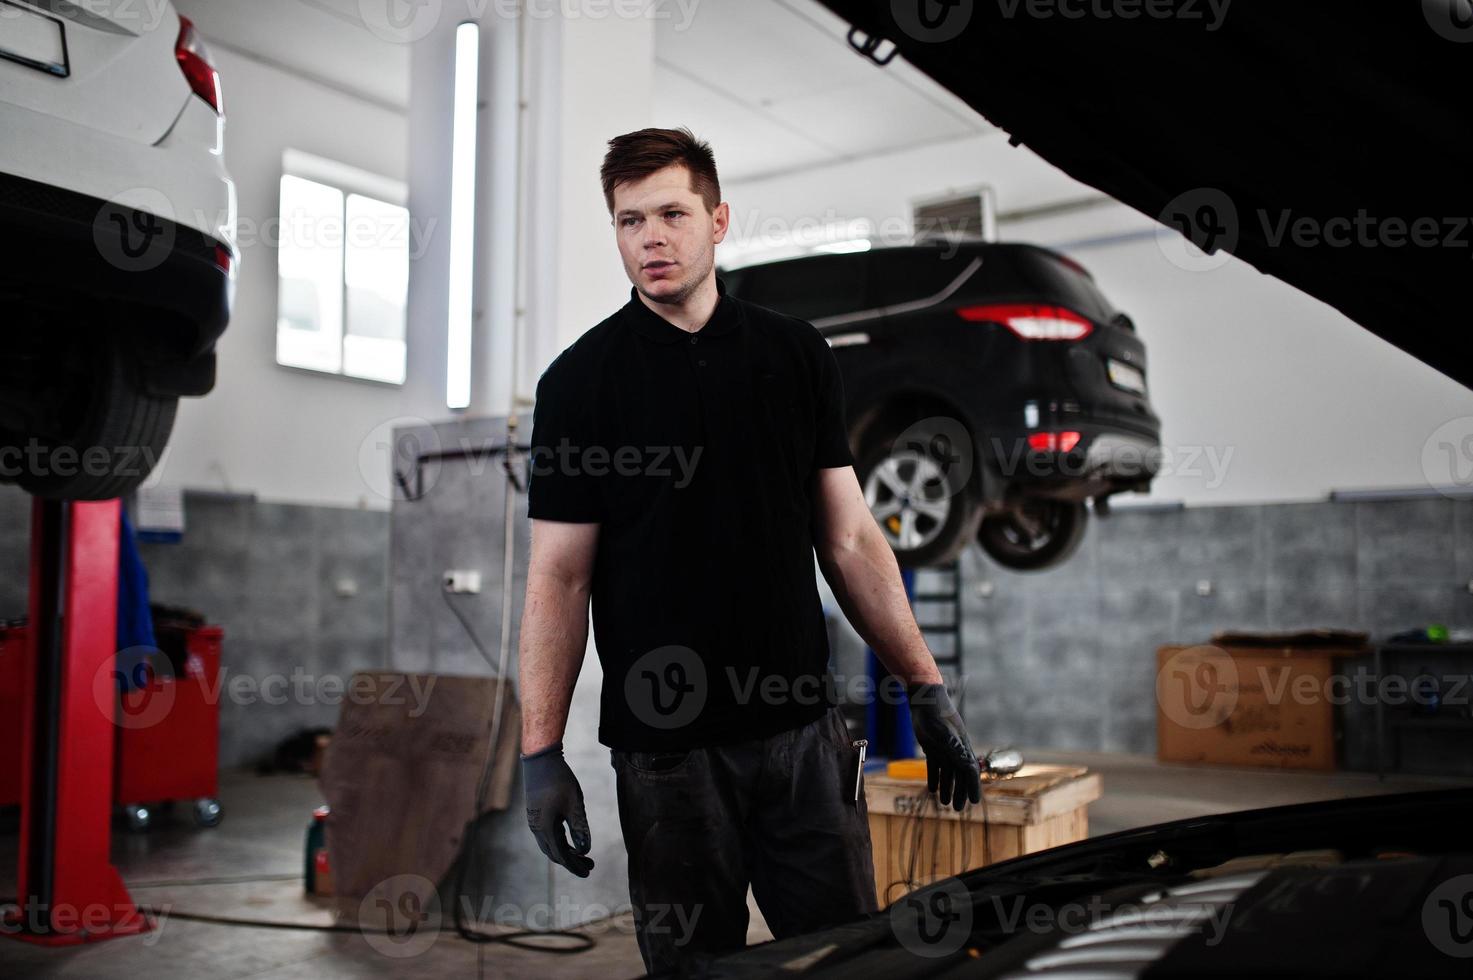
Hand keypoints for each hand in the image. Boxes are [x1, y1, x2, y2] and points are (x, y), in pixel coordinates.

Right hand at [521, 742, 594, 876]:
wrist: (540, 759)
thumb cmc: (559, 780)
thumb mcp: (575, 804)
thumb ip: (580, 828)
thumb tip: (584, 850)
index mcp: (546, 829)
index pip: (562, 856)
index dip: (575, 866)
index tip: (589, 871)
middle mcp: (536, 828)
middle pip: (554, 853)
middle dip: (572, 861)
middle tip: (589, 865)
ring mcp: (533, 821)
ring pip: (549, 845)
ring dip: (565, 851)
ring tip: (582, 854)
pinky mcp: (535, 813)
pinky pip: (546, 835)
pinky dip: (558, 842)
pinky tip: (569, 838)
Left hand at [907, 682, 981, 811]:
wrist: (926, 701)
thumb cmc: (938, 717)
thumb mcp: (948, 737)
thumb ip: (958, 753)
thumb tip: (970, 771)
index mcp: (963, 748)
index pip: (971, 773)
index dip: (973, 788)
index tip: (974, 802)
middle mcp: (955, 750)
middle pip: (959, 776)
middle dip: (958, 792)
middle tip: (956, 809)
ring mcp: (943, 748)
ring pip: (946, 773)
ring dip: (946, 788)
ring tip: (944, 803)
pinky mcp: (931, 746)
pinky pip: (934, 766)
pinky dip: (934, 778)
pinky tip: (933, 789)